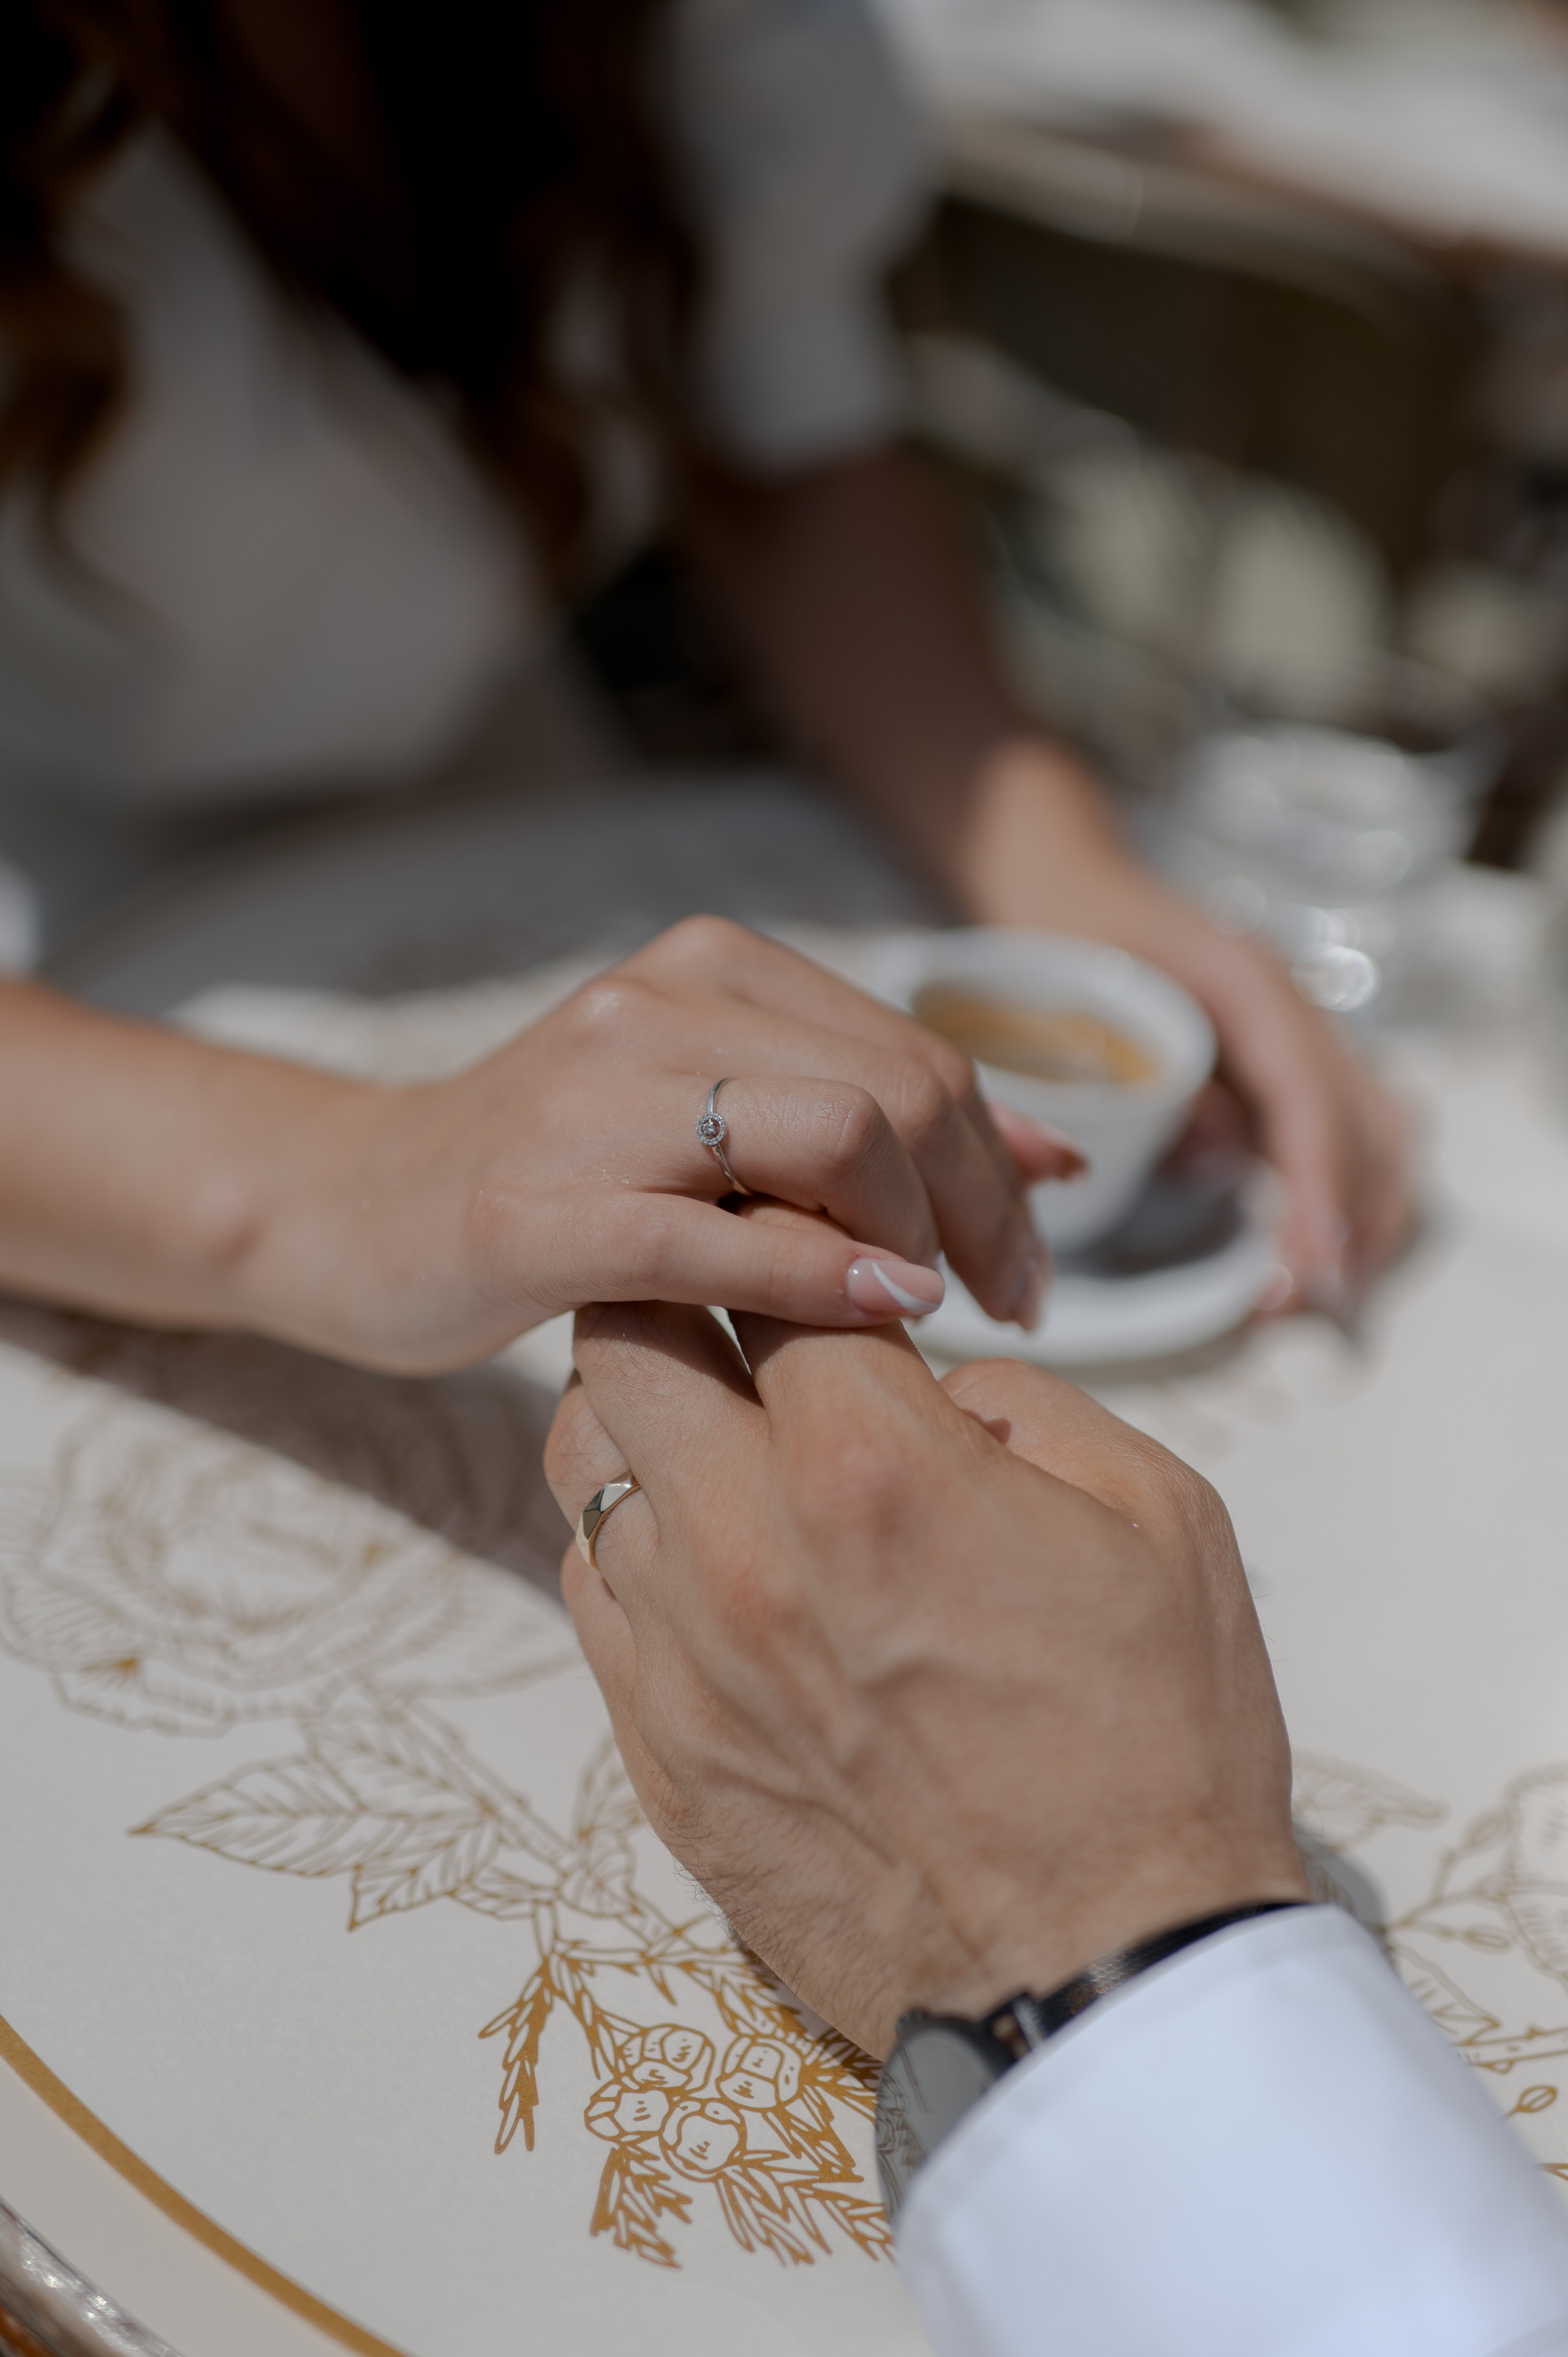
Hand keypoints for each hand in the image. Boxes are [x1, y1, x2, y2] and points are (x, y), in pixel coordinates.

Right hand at [250, 917, 1077, 1371]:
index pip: (920, 1050)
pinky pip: (723, 1236)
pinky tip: (885, 1315)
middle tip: (1017, 1301)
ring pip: (835, 1135)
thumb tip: (1052, 1158)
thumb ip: (858, 1116)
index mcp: (709, 966)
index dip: (1005, 1157)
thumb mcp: (709, 1116)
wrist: (351, 1208)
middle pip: (902, 1088)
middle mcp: (656, 1003)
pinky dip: (826, 1276)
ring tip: (941, 1314)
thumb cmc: (557, 1176)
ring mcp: (592, 1102)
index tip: (1035, 1248)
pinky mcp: (538, 1208)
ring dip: (923, 1236)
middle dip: (989, 1205)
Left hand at [543, 1218, 1307, 2057]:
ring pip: (584, 1463)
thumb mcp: (1161, 1515)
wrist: (1108, 1974)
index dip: (789, 1228)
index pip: (768, 1274)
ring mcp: (685, 1658)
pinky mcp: (660, 1754)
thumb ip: (1026, 1404)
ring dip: (646, 1416)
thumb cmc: (1158, 1738)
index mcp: (874, 1467)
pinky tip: (716, 1553)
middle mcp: (746, 1547)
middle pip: (622, 1338)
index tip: (807, 1228)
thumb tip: (927, 1382)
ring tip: (722, 1426)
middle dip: (675, 1289)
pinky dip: (636, 1540)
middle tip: (738, 1301)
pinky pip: (592, 1592)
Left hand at [955, 741, 1410, 1309]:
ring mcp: (1302, 1032)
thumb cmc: (1062, 938)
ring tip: (1331, 1290)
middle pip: (1367, 1122)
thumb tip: (1222, 1156)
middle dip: (1352, 1219)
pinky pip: (1355, 1128)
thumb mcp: (1087, 1004)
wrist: (1065, 881)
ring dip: (1368, 1212)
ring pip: (1379, 1129)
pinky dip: (1353, 1191)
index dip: (1318, 1189)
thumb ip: (1154, 1078)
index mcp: (1250, 986)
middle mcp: (1295, 1007)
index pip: (1308, 1099)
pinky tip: (1325, 1248)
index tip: (1313, 1267)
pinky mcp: (1291, 1061)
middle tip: (1312, 1301)